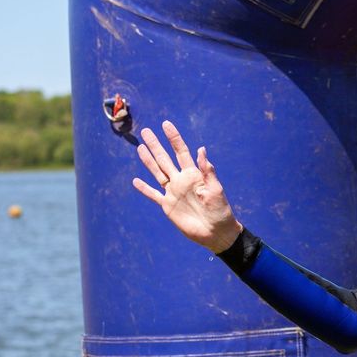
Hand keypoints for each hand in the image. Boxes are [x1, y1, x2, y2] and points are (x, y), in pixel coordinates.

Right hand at [132, 121, 242, 252]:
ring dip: (148, 161)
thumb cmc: (220, 210)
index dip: (174, 138)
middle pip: (165, 159)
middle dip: (156, 145)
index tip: (166, 124)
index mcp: (194, 174)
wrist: (216, 232)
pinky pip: (153, 195)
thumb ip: (208, 170)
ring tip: (140, 147)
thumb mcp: (216, 189)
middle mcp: (181, 180)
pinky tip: (136, 181)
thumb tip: (201, 149)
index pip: (181, 152)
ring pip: (157, 173)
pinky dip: (144, 188)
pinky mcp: (168, 206)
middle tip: (146, 131)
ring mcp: (173, 192)